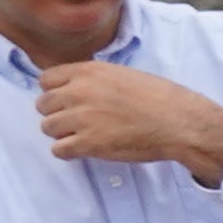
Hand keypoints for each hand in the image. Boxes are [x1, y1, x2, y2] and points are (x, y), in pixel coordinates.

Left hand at [33, 63, 222, 184]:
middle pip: (42, 105)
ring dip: (63, 134)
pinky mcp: (88, 143)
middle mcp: (79, 91)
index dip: (55, 92)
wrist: (180, 122)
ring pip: (48, 128)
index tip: (68, 101)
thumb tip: (78, 88)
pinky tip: (86, 149)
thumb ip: (96, 79)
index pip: (45, 80)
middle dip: (57, 114)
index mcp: (88, 71)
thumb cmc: (161, 98)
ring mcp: (81, 118)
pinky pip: (58, 150)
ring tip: (84, 136)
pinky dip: (69, 152)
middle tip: (78, 122)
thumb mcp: (124, 75)